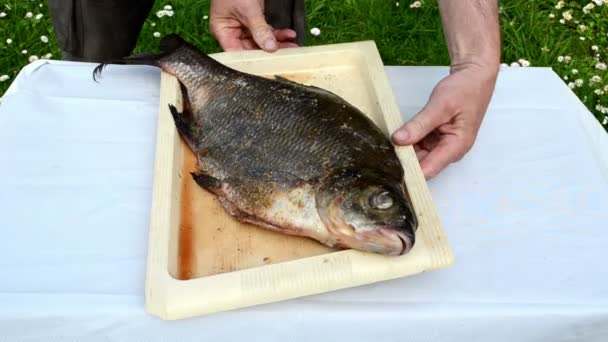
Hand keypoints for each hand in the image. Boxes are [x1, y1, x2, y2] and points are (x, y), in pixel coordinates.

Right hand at [209, 0, 298, 51]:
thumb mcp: (248, 9)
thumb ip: (259, 29)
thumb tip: (270, 48)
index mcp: (222, 31)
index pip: (236, 53)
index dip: (252, 60)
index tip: (269, 64)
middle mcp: (233, 31)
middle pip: (251, 49)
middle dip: (270, 51)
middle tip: (288, 54)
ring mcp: (244, 26)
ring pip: (262, 41)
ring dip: (278, 43)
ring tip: (293, 45)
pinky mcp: (254, 20)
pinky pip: (266, 30)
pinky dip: (278, 33)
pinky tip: (289, 34)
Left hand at [391, 64, 497, 178]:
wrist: (473, 78)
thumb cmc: (465, 90)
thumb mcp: (440, 106)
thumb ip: (419, 124)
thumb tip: (399, 140)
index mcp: (456, 147)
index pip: (429, 169)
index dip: (410, 173)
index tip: (391, 170)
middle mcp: (449, 151)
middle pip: (422, 165)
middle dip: (403, 162)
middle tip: (382, 156)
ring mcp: (441, 145)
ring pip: (418, 156)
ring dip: (403, 153)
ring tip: (384, 148)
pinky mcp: (435, 139)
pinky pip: (417, 146)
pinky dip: (407, 143)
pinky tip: (394, 140)